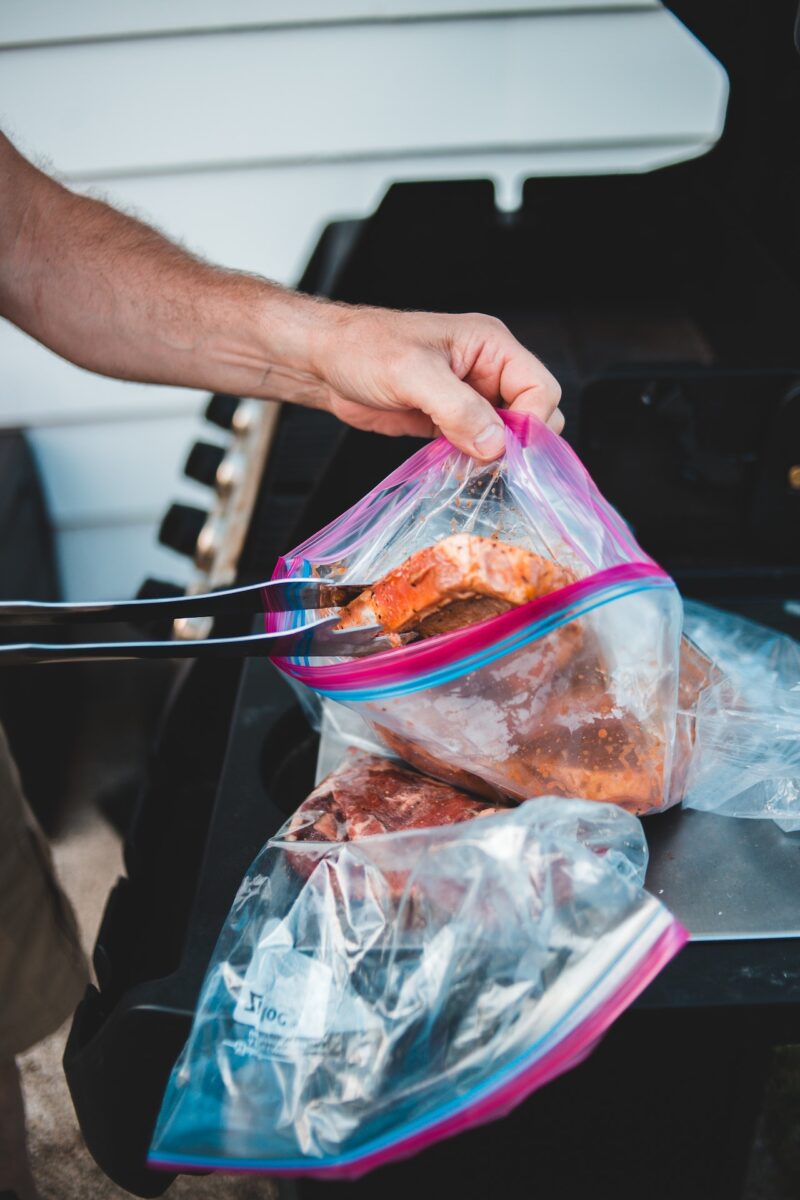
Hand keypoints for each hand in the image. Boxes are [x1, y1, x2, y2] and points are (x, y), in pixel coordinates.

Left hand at [311, 306, 562, 459]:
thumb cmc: (364, 349)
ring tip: (471, 468)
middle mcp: (488, 371)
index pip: (540, 388)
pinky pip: (479, 447)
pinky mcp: (451, 423)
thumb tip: (496, 444)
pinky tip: (457, 470)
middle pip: (533, 414)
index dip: (532, 422)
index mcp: (491, 345)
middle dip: (517, 441)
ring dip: (495, 456)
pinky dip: (474, 463)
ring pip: (507, 436)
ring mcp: (471, 399)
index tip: (507, 449)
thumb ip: (457, 407)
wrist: (326, 363)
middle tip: (488, 462)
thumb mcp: (411, 372)